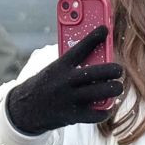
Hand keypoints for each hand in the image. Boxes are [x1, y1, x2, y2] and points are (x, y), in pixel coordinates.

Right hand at [3, 26, 124, 135]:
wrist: (25, 109)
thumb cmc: (45, 86)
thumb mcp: (53, 70)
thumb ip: (72, 65)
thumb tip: (99, 58)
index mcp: (60, 66)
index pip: (80, 47)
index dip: (94, 37)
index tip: (105, 29)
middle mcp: (66, 81)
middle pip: (98, 72)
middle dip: (114, 70)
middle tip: (118, 70)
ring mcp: (70, 98)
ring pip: (103, 92)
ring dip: (114, 89)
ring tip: (116, 87)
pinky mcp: (73, 115)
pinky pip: (97, 114)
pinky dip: (105, 111)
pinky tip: (106, 107)